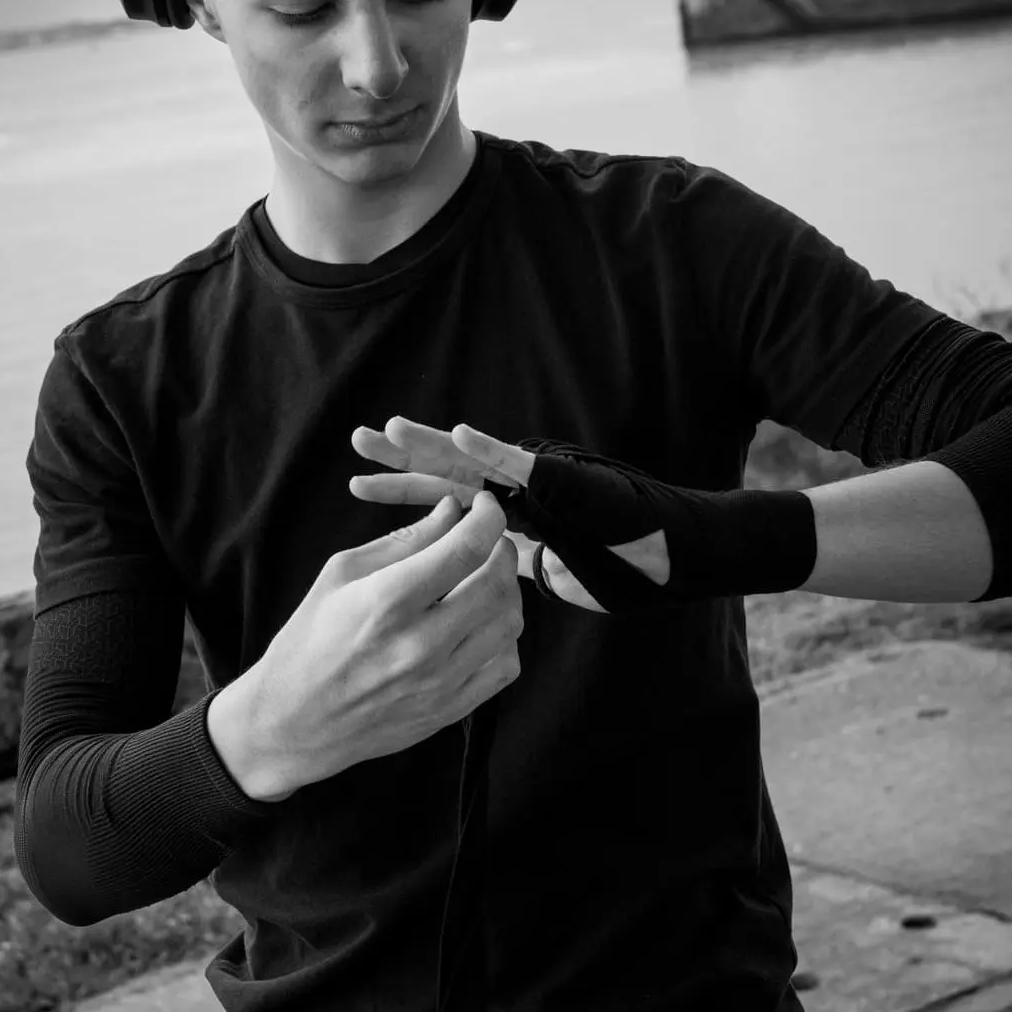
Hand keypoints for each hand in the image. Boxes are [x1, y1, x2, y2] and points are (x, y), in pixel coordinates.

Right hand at [219, 492, 523, 799]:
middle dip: (502, 549)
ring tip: (485, 580)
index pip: (466, 548)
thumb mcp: (341, 574)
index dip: (488, 518)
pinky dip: (505, 636)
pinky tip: (481, 625)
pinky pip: (507, 665)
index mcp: (387, 601)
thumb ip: (403, 540)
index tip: (486, 506)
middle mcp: (421, 643)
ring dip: (508, 591)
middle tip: (489, 539)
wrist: (296, 721)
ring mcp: (441, 682)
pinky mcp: (452, 709)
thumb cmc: (311, 640)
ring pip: (511, 623)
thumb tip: (453, 511)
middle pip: (497, 583)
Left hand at [349, 417, 617, 611]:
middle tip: (357, 440)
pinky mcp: (559, 483)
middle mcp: (510, 492)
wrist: (655, 561)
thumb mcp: (534, 569)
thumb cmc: (604, 564)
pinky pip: (520, 465)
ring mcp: (532, 485)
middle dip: (401, 457)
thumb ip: (502, 566)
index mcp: (499, 512)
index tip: (357, 482)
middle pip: (444, 472)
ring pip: (473, 461)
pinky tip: (459, 433)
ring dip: (432, 444)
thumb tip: (473, 581)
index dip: (401, 488)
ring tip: (392, 429)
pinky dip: (490, 449)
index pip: (439, 498)